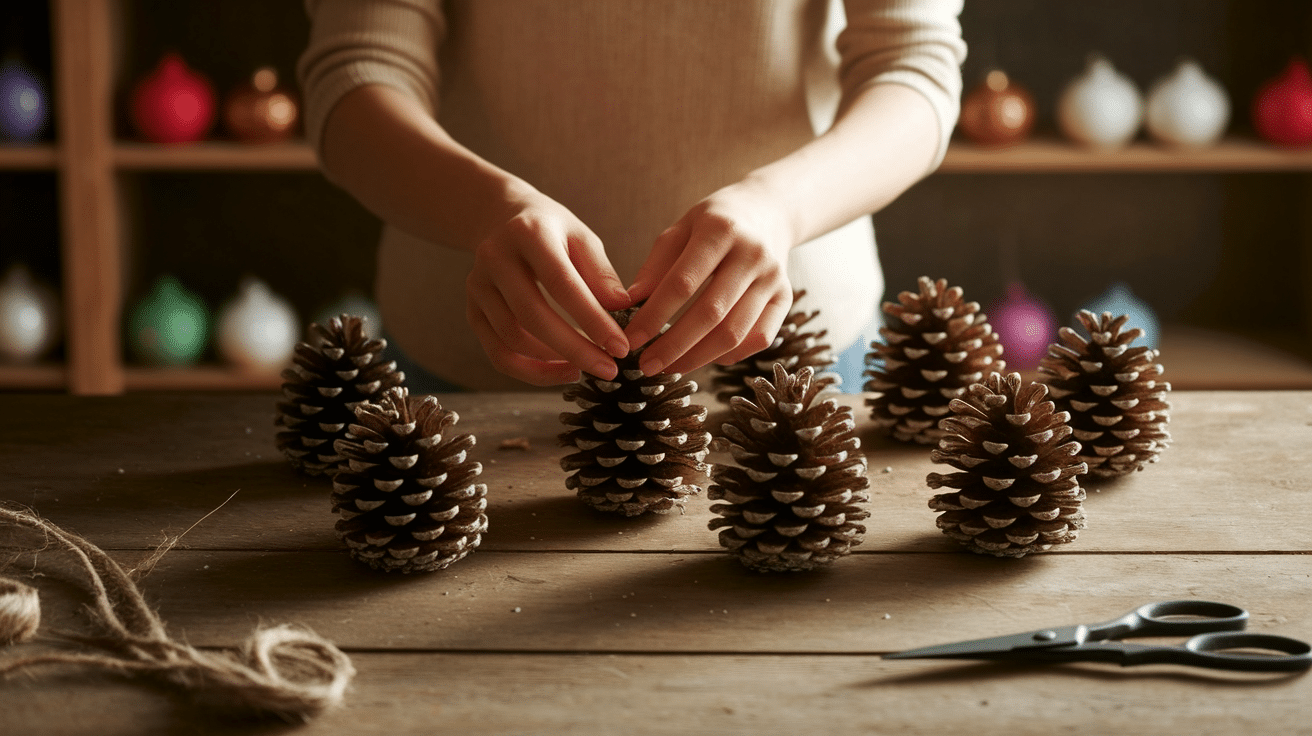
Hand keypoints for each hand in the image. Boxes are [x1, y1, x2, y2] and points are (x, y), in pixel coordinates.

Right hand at [465, 193, 631, 384]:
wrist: (504, 220)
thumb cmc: (553, 232)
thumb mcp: (582, 238)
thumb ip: (601, 273)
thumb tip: (622, 307)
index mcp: (529, 233)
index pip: (562, 284)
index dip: (593, 320)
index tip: (621, 347)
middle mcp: (496, 258)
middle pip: (533, 316)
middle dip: (575, 349)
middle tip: (609, 369)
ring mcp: (478, 285)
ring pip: (512, 339)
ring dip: (553, 363)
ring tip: (587, 368)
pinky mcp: (472, 309)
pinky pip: (498, 353)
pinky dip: (530, 371)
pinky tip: (560, 371)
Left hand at [623, 181, 794, 375]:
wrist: (769, 210)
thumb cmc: (715, 222)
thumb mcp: (680, 229)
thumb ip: (656, 267)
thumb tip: (629, 305)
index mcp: (720, 231)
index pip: (682, 283)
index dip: (654, 316)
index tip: (630, 339)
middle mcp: (752, 255)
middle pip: (710, 313)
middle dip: (674, 346)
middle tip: (646, 365)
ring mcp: (773, 278)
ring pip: (734, 332)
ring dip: (698, 357)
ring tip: (670, 367)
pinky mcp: (786, 298)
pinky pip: (759, 338)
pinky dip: (730, 355)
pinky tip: (704, 357)